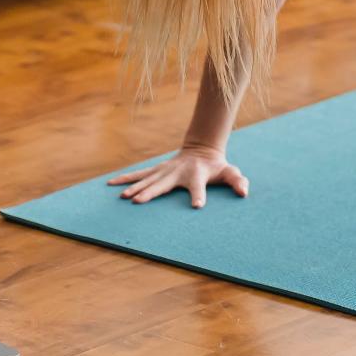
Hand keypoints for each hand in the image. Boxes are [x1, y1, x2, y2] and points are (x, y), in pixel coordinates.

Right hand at [106, 144, 248, 208]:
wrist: (201, 150)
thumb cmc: (216, 166)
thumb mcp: (229, 172)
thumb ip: (237, 181)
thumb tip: (245, 191)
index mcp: (196, 174)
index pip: (198, 186)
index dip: (198, 195)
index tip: (198, 206)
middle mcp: (177, 171)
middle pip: (162, 183)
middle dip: (150, 192)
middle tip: (138, 201)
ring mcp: (165, 170)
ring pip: (147, 179)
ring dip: (134, 187)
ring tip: (121, 197)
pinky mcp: (157, 170)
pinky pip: (139, 175)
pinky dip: (125, 178)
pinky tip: (111, 184)